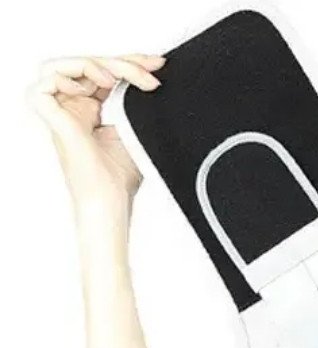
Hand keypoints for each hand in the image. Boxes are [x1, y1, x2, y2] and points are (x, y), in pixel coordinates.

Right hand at [26, 53, 164, 217]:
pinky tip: (90, 91)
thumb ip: (134, 103)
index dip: (129, 63)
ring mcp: (60, 110)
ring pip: (69, 66)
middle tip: (151, 70)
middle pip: (91, 65)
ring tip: (117, 79)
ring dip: (97, 64)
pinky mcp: (51, 116)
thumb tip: (151, 78)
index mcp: (90, 108)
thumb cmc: (120, 177)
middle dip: (123, 62)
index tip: (157, 66)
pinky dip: (68, 77)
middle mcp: (73, 106)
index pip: (104, 72)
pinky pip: (47, 81)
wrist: (111, 201)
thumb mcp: (134, 130)